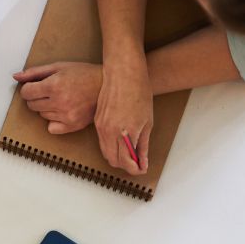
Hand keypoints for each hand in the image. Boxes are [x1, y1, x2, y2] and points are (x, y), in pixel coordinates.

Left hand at [13, 62, 100, 134]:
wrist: (107, 86)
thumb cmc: (83, 74)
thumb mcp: (59, 67)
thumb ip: (35, 72)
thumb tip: (16, 77)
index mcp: (54, 85)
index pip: (26, 93)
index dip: (29, 88)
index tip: (37, 86)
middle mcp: (59, 102)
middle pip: (32, 105)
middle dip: (37, 97)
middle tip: (51, 91)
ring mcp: (66, 115)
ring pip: (42, 115)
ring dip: (47, 107)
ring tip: (62, 98)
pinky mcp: (73, 125)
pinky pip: (51, 128)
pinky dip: (54, 121)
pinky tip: (64, 111)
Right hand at [94, 56, 153, 174]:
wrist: (123, 75)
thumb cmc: (138, 94)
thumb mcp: (147, 123)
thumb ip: (143, 145)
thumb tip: (142, 161)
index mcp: (124, 133)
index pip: (126, 162)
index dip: (135, 169)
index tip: (142, 168)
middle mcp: (108, 132)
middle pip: (113, 160)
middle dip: (125, 165)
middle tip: (137, 162)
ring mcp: (101, 127)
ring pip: (105, 152)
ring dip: (117, 156)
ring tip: (130, 151)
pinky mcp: (97, 121)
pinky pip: (102, 141)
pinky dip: (111, 146)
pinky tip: (121, 141)